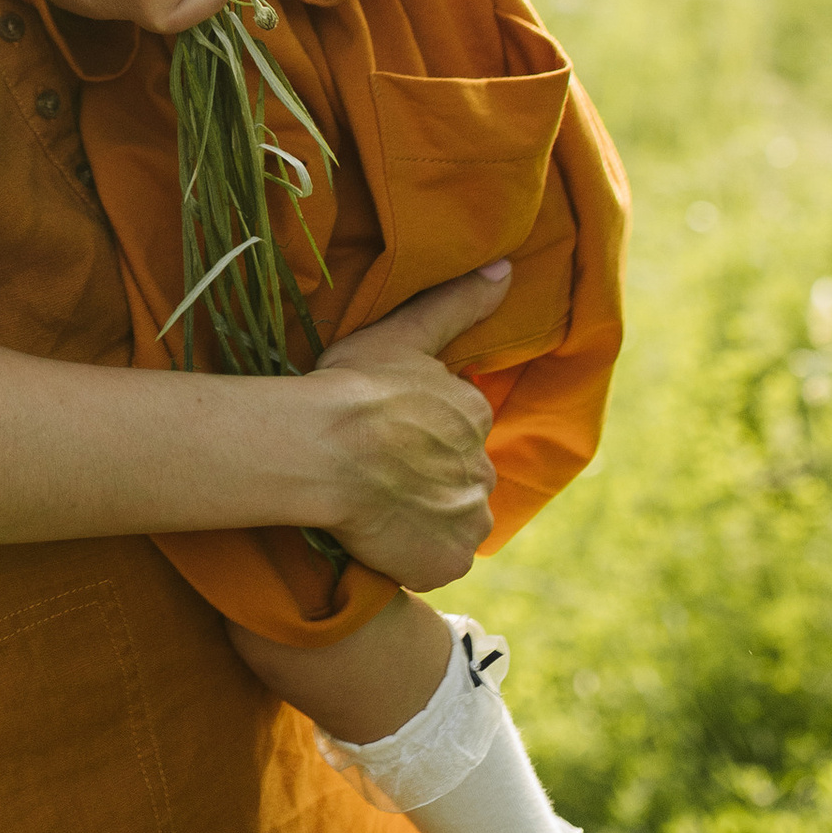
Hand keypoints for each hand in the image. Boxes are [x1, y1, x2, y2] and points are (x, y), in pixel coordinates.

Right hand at [289, 268, 504, 587]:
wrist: (324, 450)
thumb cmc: (355, 387)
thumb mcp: (404, 334)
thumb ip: (457, 304)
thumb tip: (507, 270)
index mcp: (474, 414)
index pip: (457, 429)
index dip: (420, 434)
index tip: (386, 435)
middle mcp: (483, 469)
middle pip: (458, 477)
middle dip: (429, 478)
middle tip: (378, 472)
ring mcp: (468, 520)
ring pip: (453, 520)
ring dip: (426, 518)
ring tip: (378, 507)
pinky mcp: (447, 562)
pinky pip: (438, 562)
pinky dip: (417, 556)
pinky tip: (383, 539)